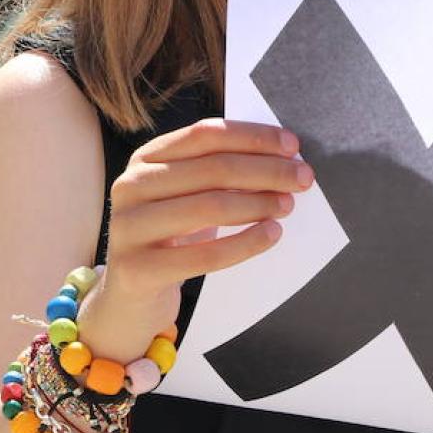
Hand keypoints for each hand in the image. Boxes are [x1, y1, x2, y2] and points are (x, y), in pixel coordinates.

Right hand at [92, 119, 312, 359]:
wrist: (130, 298)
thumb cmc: (170, 239)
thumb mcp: (186, 197)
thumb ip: (219, 174)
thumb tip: (282, 161)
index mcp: (145, 159)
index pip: (205, 134)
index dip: (252, 137)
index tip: (293, 146)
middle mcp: (131, 186)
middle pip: (213, 168)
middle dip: (266, 170)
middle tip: (303, 179)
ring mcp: (129, 227)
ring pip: (209, 206)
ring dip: (258, 204)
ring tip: (287, 206)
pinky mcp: (138, 269)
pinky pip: (205, 255)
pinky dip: (246, 243)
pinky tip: (271, 236)